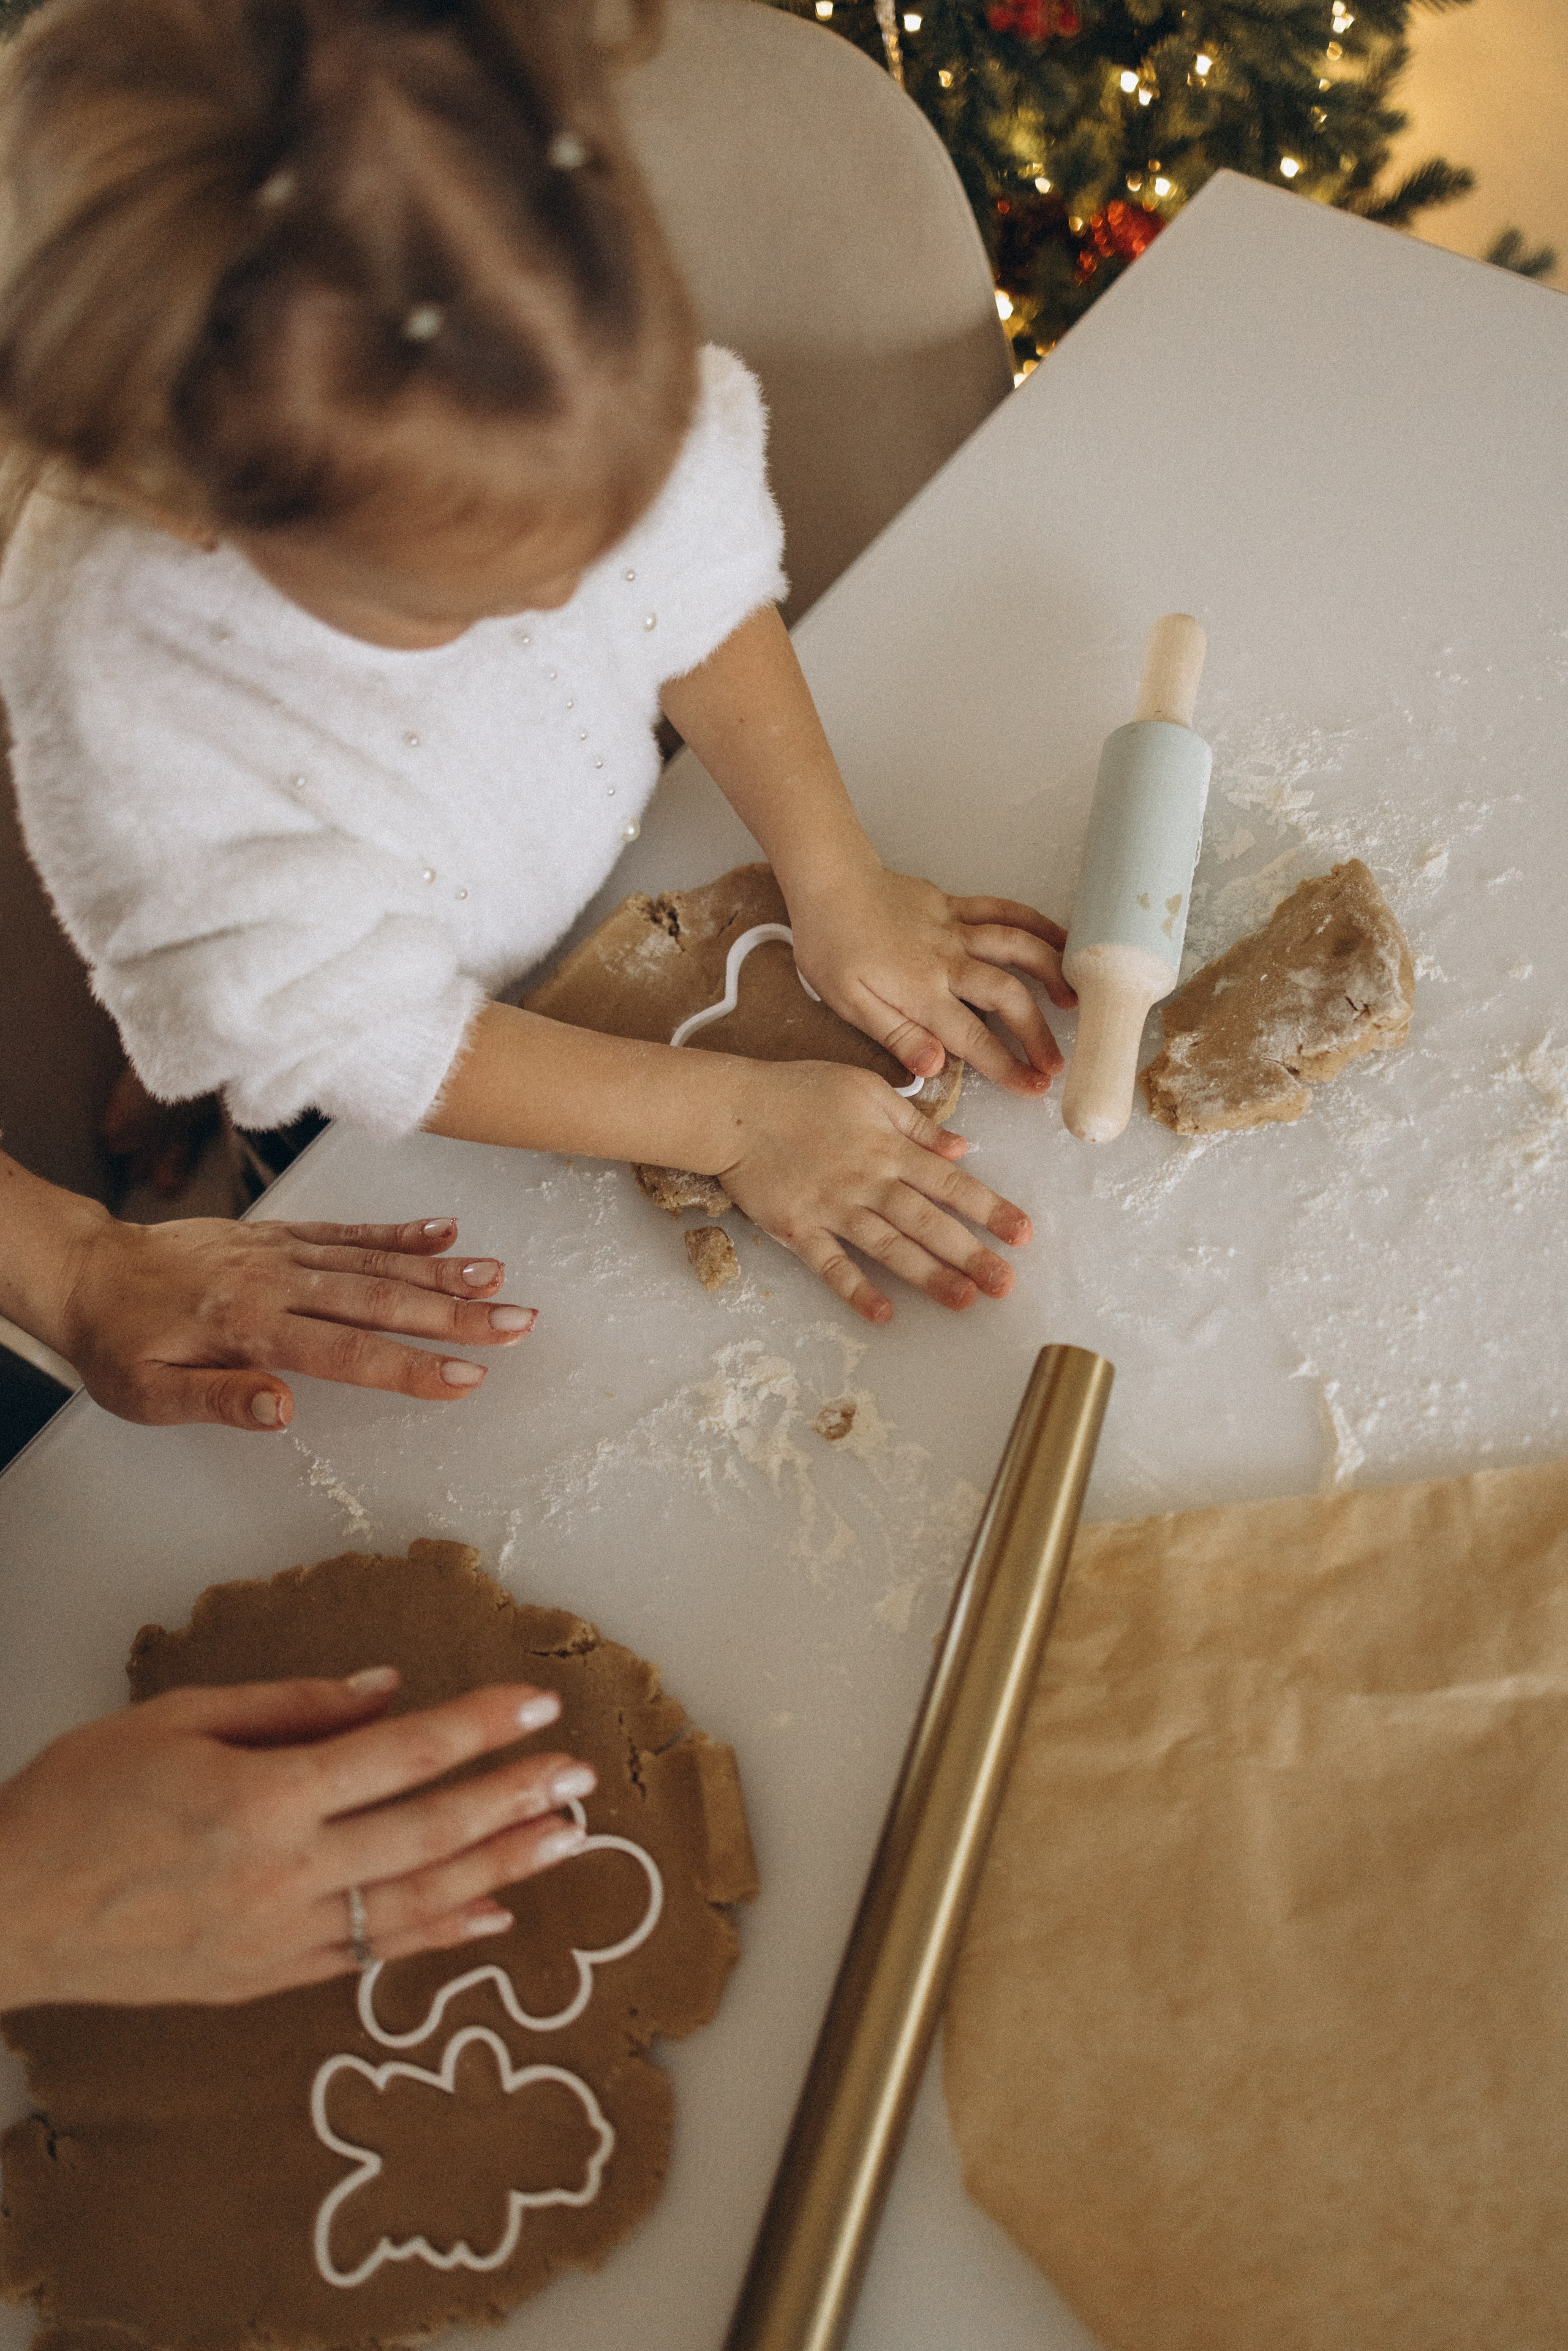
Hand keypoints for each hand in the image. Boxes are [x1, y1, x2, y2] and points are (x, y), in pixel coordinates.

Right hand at [0, 1671, 593, 2008]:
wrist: (3, 1912)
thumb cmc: (77, 1801)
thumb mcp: (176, 1720)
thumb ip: (291, 1705)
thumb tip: (389, 1688)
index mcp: (261, 1797)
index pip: (401, 1754)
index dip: (478, 1728)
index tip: (539, 1707)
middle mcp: (282, 1873)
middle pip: (427, 1833)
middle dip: (513, 1801)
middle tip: (581, 1778)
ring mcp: (277, 1937)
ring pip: (415, 1903)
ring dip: (500, 1870)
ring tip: (564, 1841)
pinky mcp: (264, 1980)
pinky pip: (371, 1956)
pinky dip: (437, 1937)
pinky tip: (491, 1917)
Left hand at [52, 1214, 534, 1430]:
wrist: (87, 1270)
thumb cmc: (117, 1343)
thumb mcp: (146, 1393)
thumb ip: (216, 1399)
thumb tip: (282, 1411)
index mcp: (250, 1326)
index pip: (347, 1352)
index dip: (410, 1366)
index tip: (466, 1376)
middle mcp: (277, 1282)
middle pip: (380, 1298)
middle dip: (454, 1313)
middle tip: (517, 1323)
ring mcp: (283, 1252)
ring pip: (374, 1260)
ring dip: (442, 1269)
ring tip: (499, 1278)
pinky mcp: (280, 1234)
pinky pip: (348, 1231)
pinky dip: (399, 1230)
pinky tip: (446, 1232)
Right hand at [715, 1058, 1030, 1322]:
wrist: (733, 1107)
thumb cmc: (801, 1091)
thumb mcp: (867, 1090)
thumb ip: (916, 1124)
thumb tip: (961, 1148)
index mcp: (888, 1147)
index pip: (950, 1184)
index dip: (990, 1209)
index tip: (1023, 1234)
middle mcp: (867, 1181)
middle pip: (928, 1222)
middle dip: (971, 1253)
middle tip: (1006, 1285)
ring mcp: (832, 1207)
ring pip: (889, 1247)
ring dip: (928, 1275)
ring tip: (964, 1301)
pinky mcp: (797, 1228)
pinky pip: (831, 1264)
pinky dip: (856, 1289)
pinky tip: (884, 1314)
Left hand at [786, 866, 1075, 1098]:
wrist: (828, 881)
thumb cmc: (831, 945)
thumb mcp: (848, 1003)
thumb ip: (896, 1035)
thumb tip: (935, 1069)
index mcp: (918, 991)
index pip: (971, 1038)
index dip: (1006, 1066)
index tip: (1033, 1088)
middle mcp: (946, 960)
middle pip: (1006, 996)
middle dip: (1036, 1033)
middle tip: (1055, 1064)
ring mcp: (955, 929)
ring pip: (1016, 947)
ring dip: (1051, 973)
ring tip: (1075, 1001)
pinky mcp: (956, 906)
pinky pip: (1004, 911)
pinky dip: (1038, 923)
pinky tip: (1063, 938)